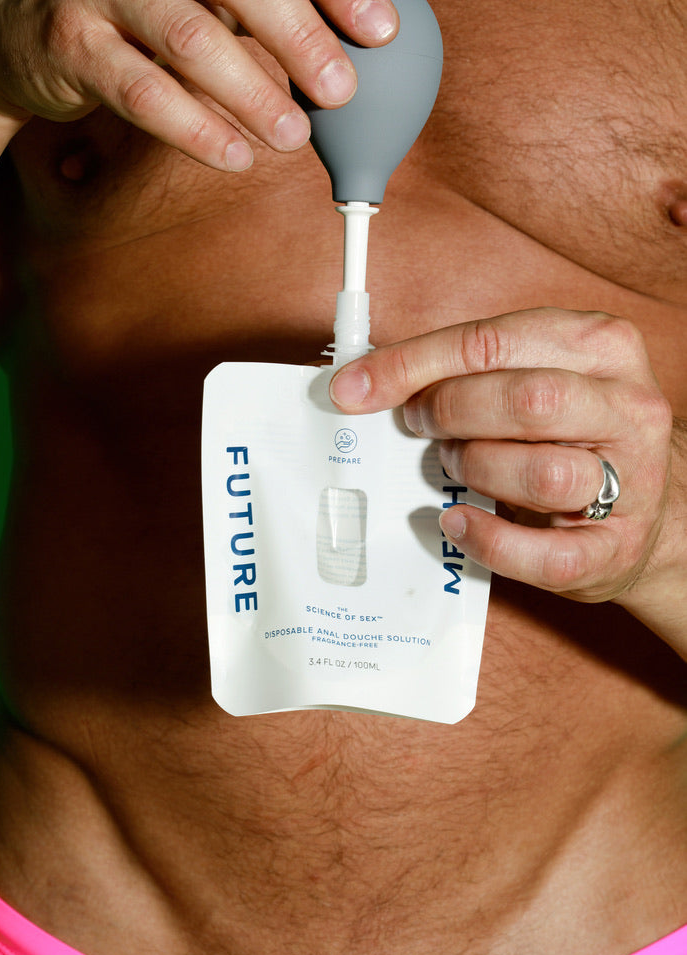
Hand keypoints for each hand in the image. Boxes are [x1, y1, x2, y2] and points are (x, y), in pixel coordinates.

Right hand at [0, 0, 397, 170]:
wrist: (24, 24)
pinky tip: (235, 156)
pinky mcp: (74, 46)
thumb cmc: (138, 9)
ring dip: (250, 93)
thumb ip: (260, 12)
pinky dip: (195, 129)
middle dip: (299, 36)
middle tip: (343, 88)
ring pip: (188, 39)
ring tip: (294, 135)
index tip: (381, 27)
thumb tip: (351, 49)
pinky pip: (142, 93)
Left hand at [329, 308, 676, 606]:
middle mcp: (627, 408)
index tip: (357, 388)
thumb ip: (473, 371)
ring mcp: (631, 481)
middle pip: (525, 399)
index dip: (413, 365)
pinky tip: (459, 523)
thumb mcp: (539, 379)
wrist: (657, 510)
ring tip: (454, 470)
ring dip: (477, 470)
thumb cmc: (575, 438)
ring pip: (543, 473)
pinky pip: (547, 554)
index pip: (492, 341)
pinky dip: (490, 542)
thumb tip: (373, 379)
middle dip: (450, 412)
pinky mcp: (616, 548)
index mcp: (600, 347)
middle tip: (417, 426)